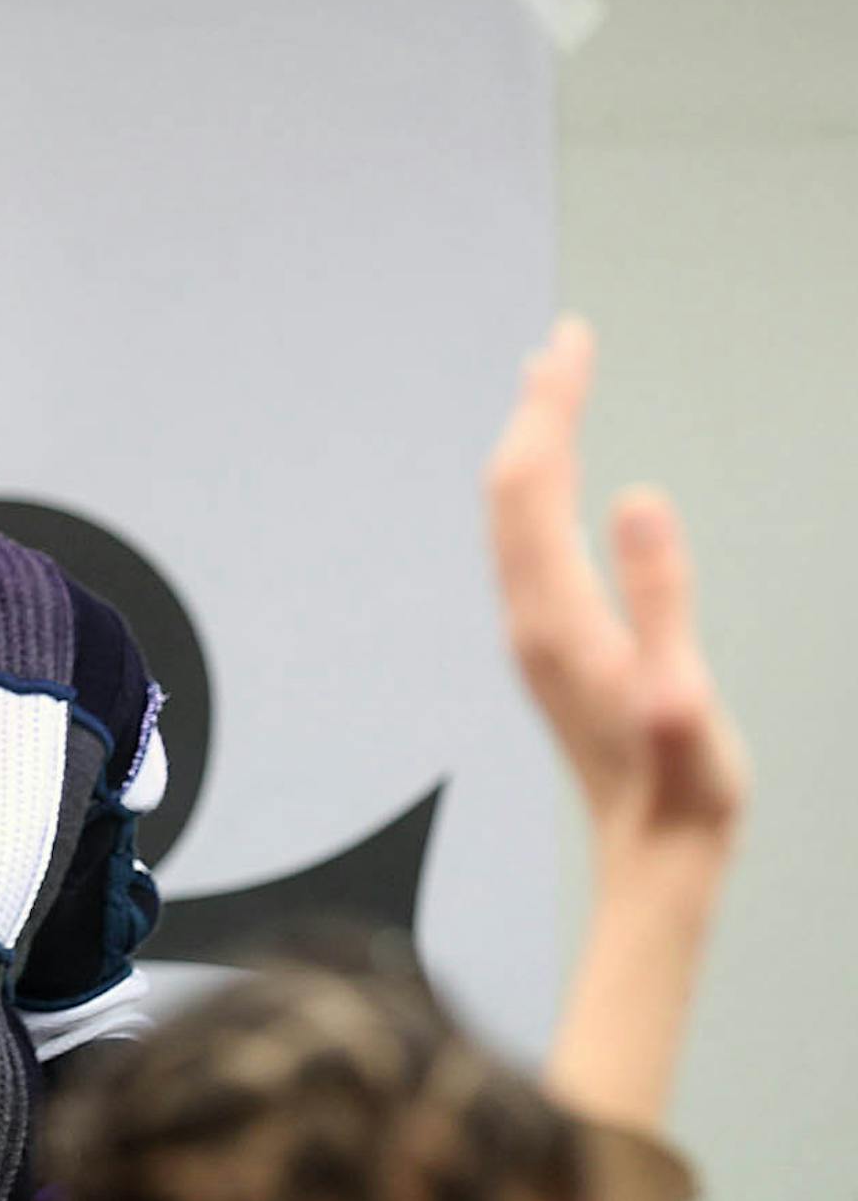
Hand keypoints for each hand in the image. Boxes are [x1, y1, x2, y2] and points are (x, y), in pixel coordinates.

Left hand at [484, 317, 748, 868]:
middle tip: (566, 340)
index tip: (572, 342)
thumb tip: (639, 505)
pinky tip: (555, 479)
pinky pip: (528, 540)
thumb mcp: (687, 700)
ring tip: (555, 384)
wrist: (651, 861)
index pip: (535, 482)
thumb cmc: (680, 791)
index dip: (552, 406)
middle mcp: (528, 614)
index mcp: (556, 614)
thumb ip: (662, 603)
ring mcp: (534, 628)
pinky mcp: (550, 642)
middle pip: (513, 486)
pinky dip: (539, 486)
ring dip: (533, 441)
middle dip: (538, 407)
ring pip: (513, 512)